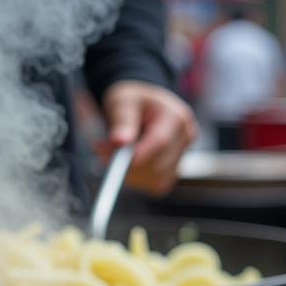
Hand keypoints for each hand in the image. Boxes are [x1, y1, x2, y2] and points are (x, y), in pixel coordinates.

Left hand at [98, 80, 195, 195]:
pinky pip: (155, 184)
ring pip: (156, 178)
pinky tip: (128, 162)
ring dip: (130, 172)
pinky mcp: (174, 169)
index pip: (160, 141)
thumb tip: (120, 141)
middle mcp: (185, 136)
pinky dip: (137, 178)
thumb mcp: (122, 100)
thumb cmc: (131, 100)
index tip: (115, 161)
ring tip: (113, 152)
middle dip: (127, 164)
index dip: (138, 155)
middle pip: (158, 164)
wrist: (140, 106)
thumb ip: (121, 119)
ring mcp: (182, 154)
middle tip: (101, 149)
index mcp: (176, 115)